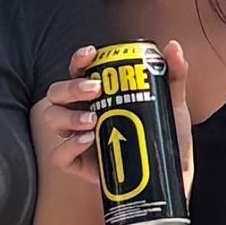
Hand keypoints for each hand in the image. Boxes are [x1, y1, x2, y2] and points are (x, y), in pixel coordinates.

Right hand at [39, 43, 191, 197]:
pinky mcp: (79, 165)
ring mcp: (77, 139)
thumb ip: (173, 76)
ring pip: (53, 119)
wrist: (173, 177)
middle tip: (94, 90)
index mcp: (98, 95)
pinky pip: (59, 155)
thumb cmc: (166, 137)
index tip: (91, 54)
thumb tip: (173, 47)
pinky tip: (87, 141)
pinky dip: (68, 146)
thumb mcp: (172, 105)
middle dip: (71, 87)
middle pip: (57, 93)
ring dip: (69, 116)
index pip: (78, 71)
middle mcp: (82, 113)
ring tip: (93, 120)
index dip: (79, 60)